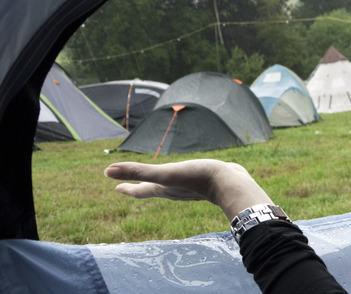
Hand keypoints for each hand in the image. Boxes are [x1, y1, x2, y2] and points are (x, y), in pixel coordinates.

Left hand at [104, 159, 273, 219]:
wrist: (231, 184)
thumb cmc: (197, 178)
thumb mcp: (165, 174)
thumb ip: (138, 172)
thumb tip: (107, 172)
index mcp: (163, 189)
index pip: (140, 190)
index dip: (127, 188)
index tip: (116, 187)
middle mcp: (175, 190)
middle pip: (153, 189)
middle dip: (140, 186)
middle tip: (129, 185)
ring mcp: (190, 187)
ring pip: (170, 186)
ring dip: (161, 183)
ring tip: (158, 181)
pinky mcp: (204, 181)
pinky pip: (187, 179)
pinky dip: (181, 177)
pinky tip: (188, 173)